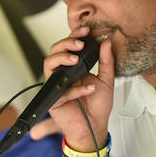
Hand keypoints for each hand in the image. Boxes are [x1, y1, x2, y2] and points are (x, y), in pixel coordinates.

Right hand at [28, 26, 114, 151]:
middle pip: (55, 51)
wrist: (95, 127)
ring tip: (76, 59)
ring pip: (48, 64)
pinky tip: (89, 89)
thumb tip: (106, 41)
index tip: (87, 30)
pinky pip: (61, 90)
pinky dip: (76, 89)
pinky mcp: (54, 100)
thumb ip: (106, 61)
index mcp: (74, 68)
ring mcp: (56, 86)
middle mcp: (63, 74)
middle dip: (66, 43)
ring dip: (62, 58)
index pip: (69, 47)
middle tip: (80, 43)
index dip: (75, 36)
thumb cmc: (98, 105)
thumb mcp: (107, 80)